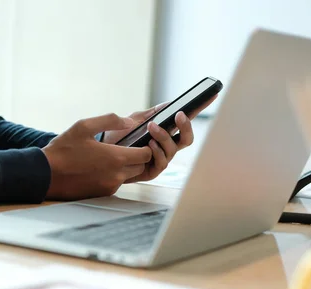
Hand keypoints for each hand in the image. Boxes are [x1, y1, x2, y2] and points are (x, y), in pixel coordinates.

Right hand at [42, 113, 152, 199]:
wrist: (45, 174)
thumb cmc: (63, 149)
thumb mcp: (84, 126)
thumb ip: (110, 120)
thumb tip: (130, 122)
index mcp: (115, 157)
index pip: (146, 154)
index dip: (146, 146)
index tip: (140, 140)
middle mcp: (116, 175)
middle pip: (141, 166)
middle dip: (138, 156)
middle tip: (127, 146)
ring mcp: (110, 186)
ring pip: (130, 176)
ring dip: (127, 166)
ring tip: (112, 155)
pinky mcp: (103, 194)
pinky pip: (117, 183)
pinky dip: (114, 175)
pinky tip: (100, 166)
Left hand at [102, 94, 217, 181]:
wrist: (100, 152)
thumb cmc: (119, 137)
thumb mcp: (135, 119)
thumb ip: (152, 112)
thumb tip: (168, 104)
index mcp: (166, 133)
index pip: (185, 121)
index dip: (200, 109)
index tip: (210, 95)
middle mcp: (167, 147)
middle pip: (186, 139)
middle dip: (186, 127)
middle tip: (179, 116)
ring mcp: (160, 159)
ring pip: (173, 150)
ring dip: (164, 137)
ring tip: (152, 128)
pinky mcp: (151, 171)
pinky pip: (161, 163)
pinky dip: (157, 152)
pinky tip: (150, 145)